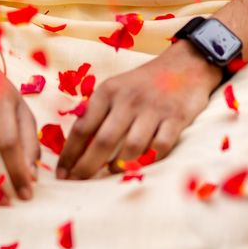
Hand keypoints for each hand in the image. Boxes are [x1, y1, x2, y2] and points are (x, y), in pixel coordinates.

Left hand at [56, 41, 221, 180]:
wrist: (184, 65)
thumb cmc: (143, 83)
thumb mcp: (116, 88)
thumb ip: (98, 112)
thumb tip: (75, 148)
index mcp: (109, 90)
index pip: (83, 126)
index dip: (70, 153)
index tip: (62, 173)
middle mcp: (129, 99)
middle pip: (103, 141)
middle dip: (87, 167)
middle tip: (78, 182)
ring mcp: (153, 109)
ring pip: (131, 148)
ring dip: (117, 167)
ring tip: (109, 175)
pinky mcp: (176, 118)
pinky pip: (159, 148)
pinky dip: (148, 161)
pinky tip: (139, 167)